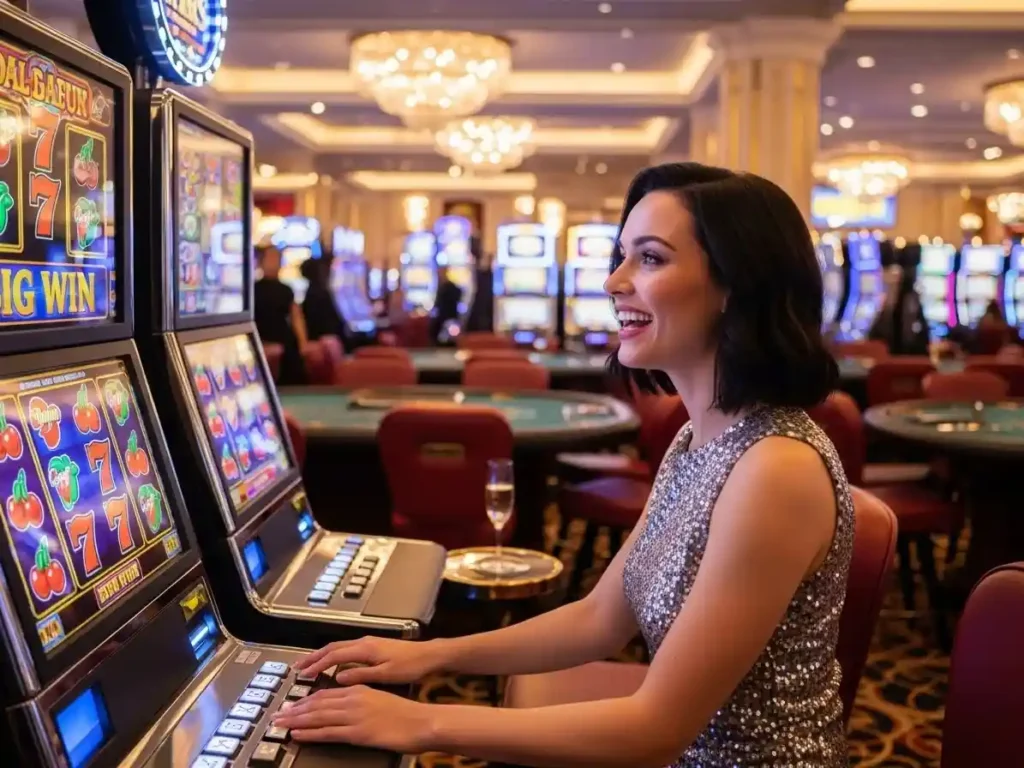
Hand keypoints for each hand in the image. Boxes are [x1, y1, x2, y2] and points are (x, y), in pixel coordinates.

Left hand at [271, 685, 433, 752]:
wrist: (421, 721)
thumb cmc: (405, 713)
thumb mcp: (380, 698)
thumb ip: (361, 699)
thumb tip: (346, 705)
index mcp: (359, 689)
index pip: (325, 693)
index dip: (306, 700)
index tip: (292, 705)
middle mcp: (353, 699)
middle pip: (317, 703)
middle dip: (295, 709)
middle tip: (278, 714)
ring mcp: (354, 716)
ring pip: (318, 716)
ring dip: (297, 720)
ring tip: (281, 724)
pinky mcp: (357, 732)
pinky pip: (328, 732)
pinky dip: (310, 733)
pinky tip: (298, 734)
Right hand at [295, 637, 444, 685]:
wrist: (428, 655)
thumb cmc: (410, 666)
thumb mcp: (386, 674)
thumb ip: (361, 675)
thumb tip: (338, 677)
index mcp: (365, 649)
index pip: (334, 655)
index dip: (317, 664)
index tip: (304, 674)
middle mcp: (364, 642)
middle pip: (332, 647)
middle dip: (314, 657)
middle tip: (298, 667)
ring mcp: (368, 642)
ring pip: (339, 647)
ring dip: (322, 655)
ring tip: (309, 665)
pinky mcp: (373, 646)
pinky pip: (346, 649)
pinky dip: (334, 655)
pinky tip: (331, 664)